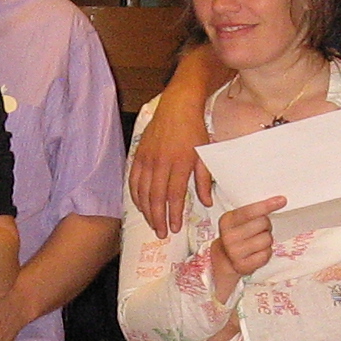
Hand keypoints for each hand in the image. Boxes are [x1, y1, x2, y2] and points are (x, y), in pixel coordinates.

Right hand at [128, 100, 213, 238]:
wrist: (178, 106)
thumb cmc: (194, 130)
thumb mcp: (204, 154)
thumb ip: (204, 180)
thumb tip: (207, 203)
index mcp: (180, 163)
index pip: (174, 195)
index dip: (173, 214)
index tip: (175, 229)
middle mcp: (161, 162)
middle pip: (155, 197)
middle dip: (158, 218)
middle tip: (161, 234)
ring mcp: (147, 159)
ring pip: (142, 191)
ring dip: (146, 210)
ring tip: (152, 223)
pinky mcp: (138, 155)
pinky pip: (133, 180)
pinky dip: (135, 195)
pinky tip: (140, 206)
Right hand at [208, 195, 282, 296]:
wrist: (225, 259)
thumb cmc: (236, 235)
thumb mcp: (237, 220)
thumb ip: (252, 211)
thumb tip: (278, 201)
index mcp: (227, 221)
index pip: (249, 211)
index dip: (267, 205)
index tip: (282, 200)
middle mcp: (229, 237)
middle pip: (262, 223)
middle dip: (266, 225)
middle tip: (260, 229)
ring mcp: (235, 253)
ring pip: (267, 239)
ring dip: (267, 239)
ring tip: (257, 241)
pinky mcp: (244, 266)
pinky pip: (267, 254)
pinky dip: (266, 252)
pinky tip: (257, 252)